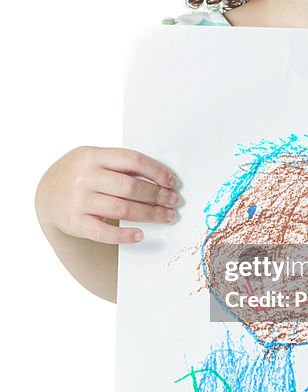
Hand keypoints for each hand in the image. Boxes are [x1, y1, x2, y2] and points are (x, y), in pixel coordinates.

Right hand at [36, 146, 178, 244]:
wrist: (48, 193)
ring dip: (150, 214)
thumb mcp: (96, 159)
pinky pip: (104, 233)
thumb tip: (162, 178)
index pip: (132, 160)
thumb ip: (121, 165)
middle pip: (130, 187)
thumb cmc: (82, 174)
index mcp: (94, 156)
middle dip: (157, 195)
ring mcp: (79, 201)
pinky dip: (124, 235)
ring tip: (166, 216)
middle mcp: (85, 177)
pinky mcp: (76, 223)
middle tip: (173, 202)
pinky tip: (140, 235)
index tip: (172, 182)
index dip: (156, 171)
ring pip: (122, 209)